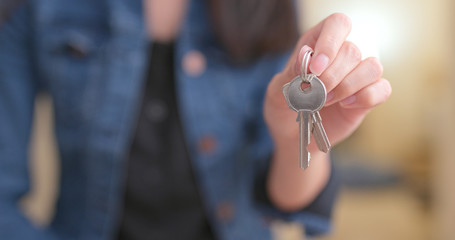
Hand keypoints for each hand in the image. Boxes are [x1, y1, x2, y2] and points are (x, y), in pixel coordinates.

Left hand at [264, 13, 390, 151]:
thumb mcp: (278, 90)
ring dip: (348, 86)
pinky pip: (382, 89)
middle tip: (315, 94)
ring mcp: (357, 75)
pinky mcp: (368, 95)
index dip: (330, 42)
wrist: (292, 136)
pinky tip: (345, 106)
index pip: (337, 24)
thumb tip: (307, 54)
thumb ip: (291, 73)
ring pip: (372, 67)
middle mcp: (341, 55)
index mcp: (318, 42)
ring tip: (326, 101)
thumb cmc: (283, 107)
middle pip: (352, 51)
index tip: (315, 68)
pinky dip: (366, 97)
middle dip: (332, 76)